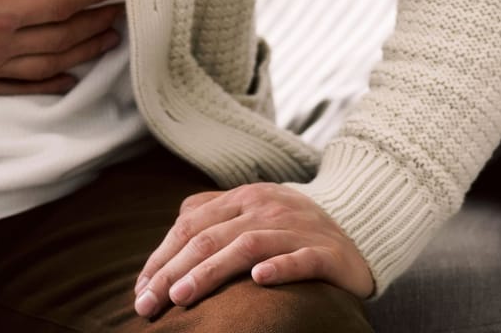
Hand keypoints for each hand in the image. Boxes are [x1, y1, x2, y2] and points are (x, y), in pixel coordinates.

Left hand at [131, 183, 373, 318]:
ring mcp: (297, 227)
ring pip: (246, 246)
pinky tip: (258, 281)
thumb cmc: (292, 229)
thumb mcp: (252, 213)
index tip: (141, 288)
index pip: (191, 225)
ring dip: (210, 271)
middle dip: (172, 271)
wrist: (359, 228)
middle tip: (149, 303)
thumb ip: (214, 215)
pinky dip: (279, 267)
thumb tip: (172, 235)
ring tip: (182, 295)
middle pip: (210, 237)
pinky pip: (301, 258)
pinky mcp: (326, 251)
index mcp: (244, 197)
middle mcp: (267, 207)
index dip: (162, 257)